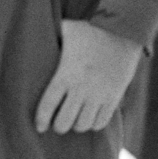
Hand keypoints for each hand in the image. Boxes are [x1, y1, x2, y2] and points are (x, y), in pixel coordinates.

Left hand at [35, 19, 141, 134]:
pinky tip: (90, 118)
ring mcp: (99, 94)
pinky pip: (102, 122)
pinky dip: (94, 124)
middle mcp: (81, 87)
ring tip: (74, 120)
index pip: (48, 105)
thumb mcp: (66, 30)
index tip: (39, 128)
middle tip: (57, 124)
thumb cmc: (90, 30)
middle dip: (59, 126)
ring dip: (77, 125)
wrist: (124, 31)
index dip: (41, 119)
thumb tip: (33, 31)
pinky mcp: (114, 96)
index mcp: (65, 74)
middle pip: (65, 121)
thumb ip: (52, 36)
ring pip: (83, 125)